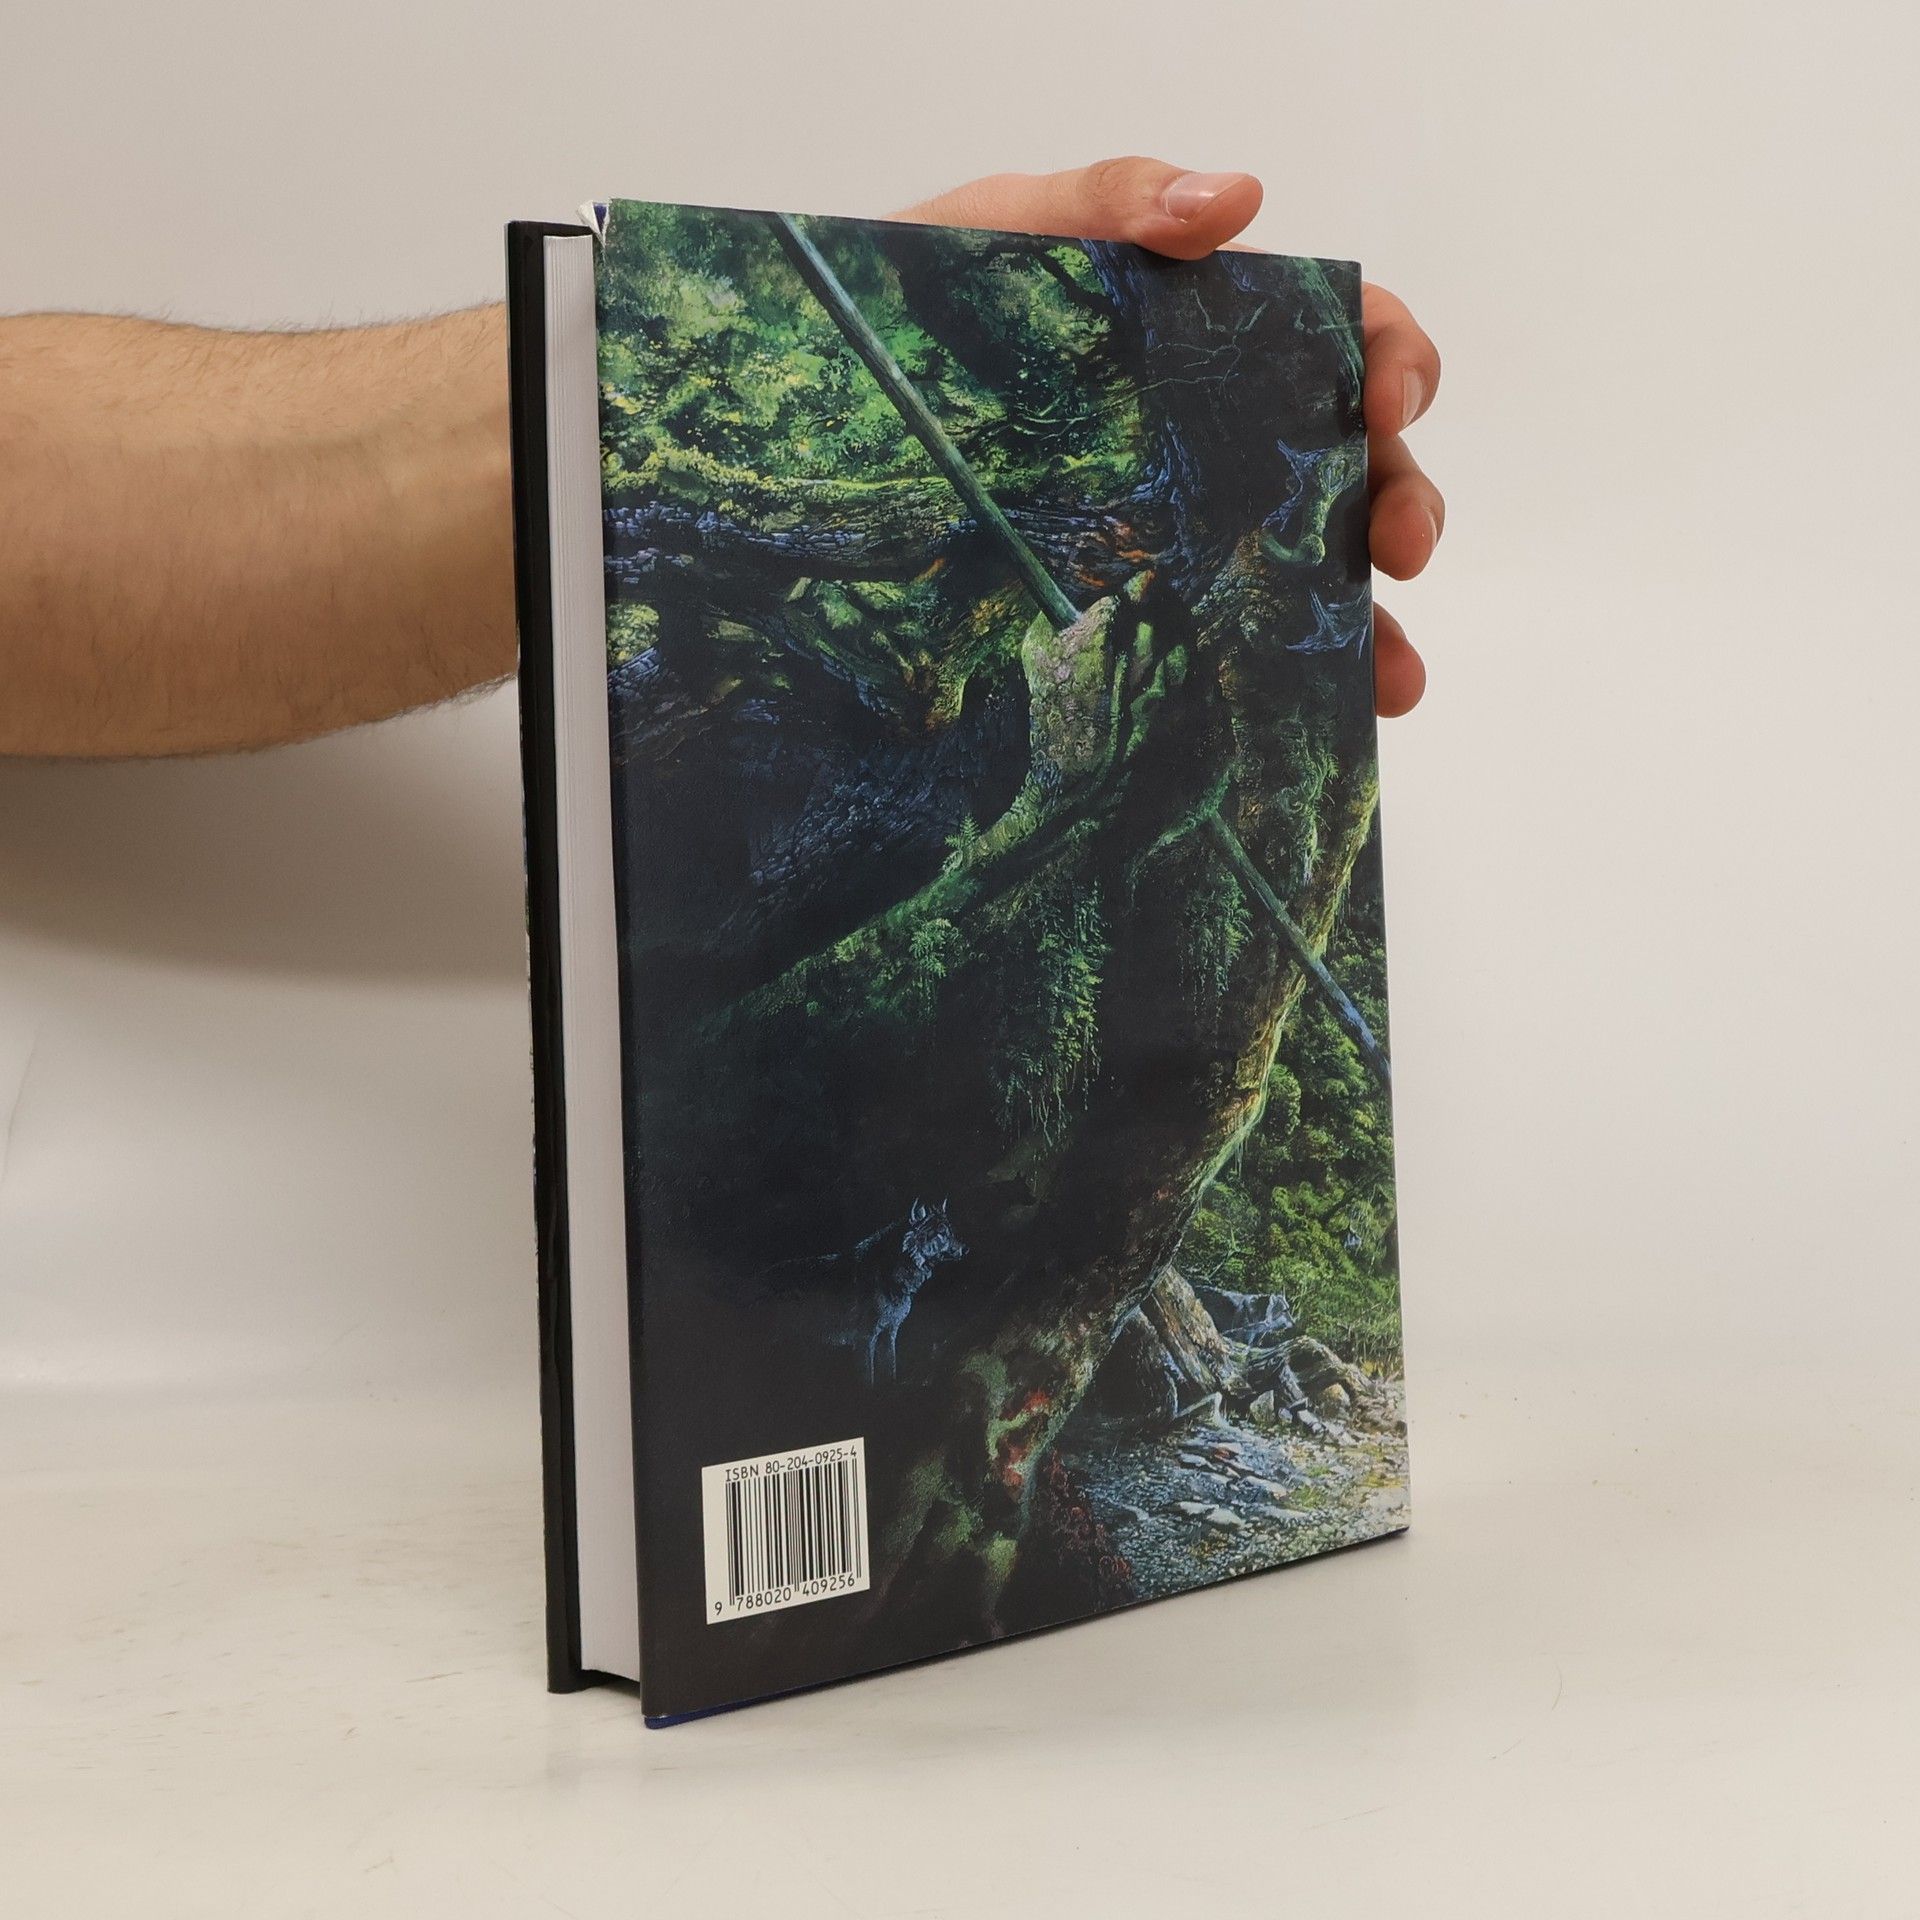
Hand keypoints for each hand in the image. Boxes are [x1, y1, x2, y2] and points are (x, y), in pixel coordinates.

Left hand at [895, 158, 1439, 718]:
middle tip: (1400, 545)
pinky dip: (1291, 680)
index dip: (1393, 360)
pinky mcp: (1140, 606)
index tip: (1386, 401)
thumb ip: (1113, 200)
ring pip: (1315, 572)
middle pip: (1355, 466)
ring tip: (1393, 677)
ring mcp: (1187, 530)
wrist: (829, 408)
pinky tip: (1316, 712)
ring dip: (1374, 624)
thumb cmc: (925, 302)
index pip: (1344, 336)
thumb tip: (1236, 202)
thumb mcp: (1007, 226)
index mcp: (1216, 339)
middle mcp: (1223, 438)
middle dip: (1402, 502)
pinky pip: (1232, 646)